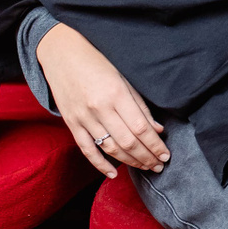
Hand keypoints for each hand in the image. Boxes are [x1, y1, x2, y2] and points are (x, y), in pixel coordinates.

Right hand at [36, 22, 168, 176]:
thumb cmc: (97, 62)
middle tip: (159, 166)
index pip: (141, 128)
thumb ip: (140, 105)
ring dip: (130, 161)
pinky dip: (100, 164)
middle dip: (147, 157)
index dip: (155, 145)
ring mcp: (83, 118)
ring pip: (110, 148)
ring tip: (145, 168)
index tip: (166, 154)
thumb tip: (157, 129)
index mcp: (116, 94)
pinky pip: (86, 149)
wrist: (61, 54)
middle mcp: (99, 108)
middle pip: (128, 142)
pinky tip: (114, 174)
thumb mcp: (124, 78)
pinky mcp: (71, 123)